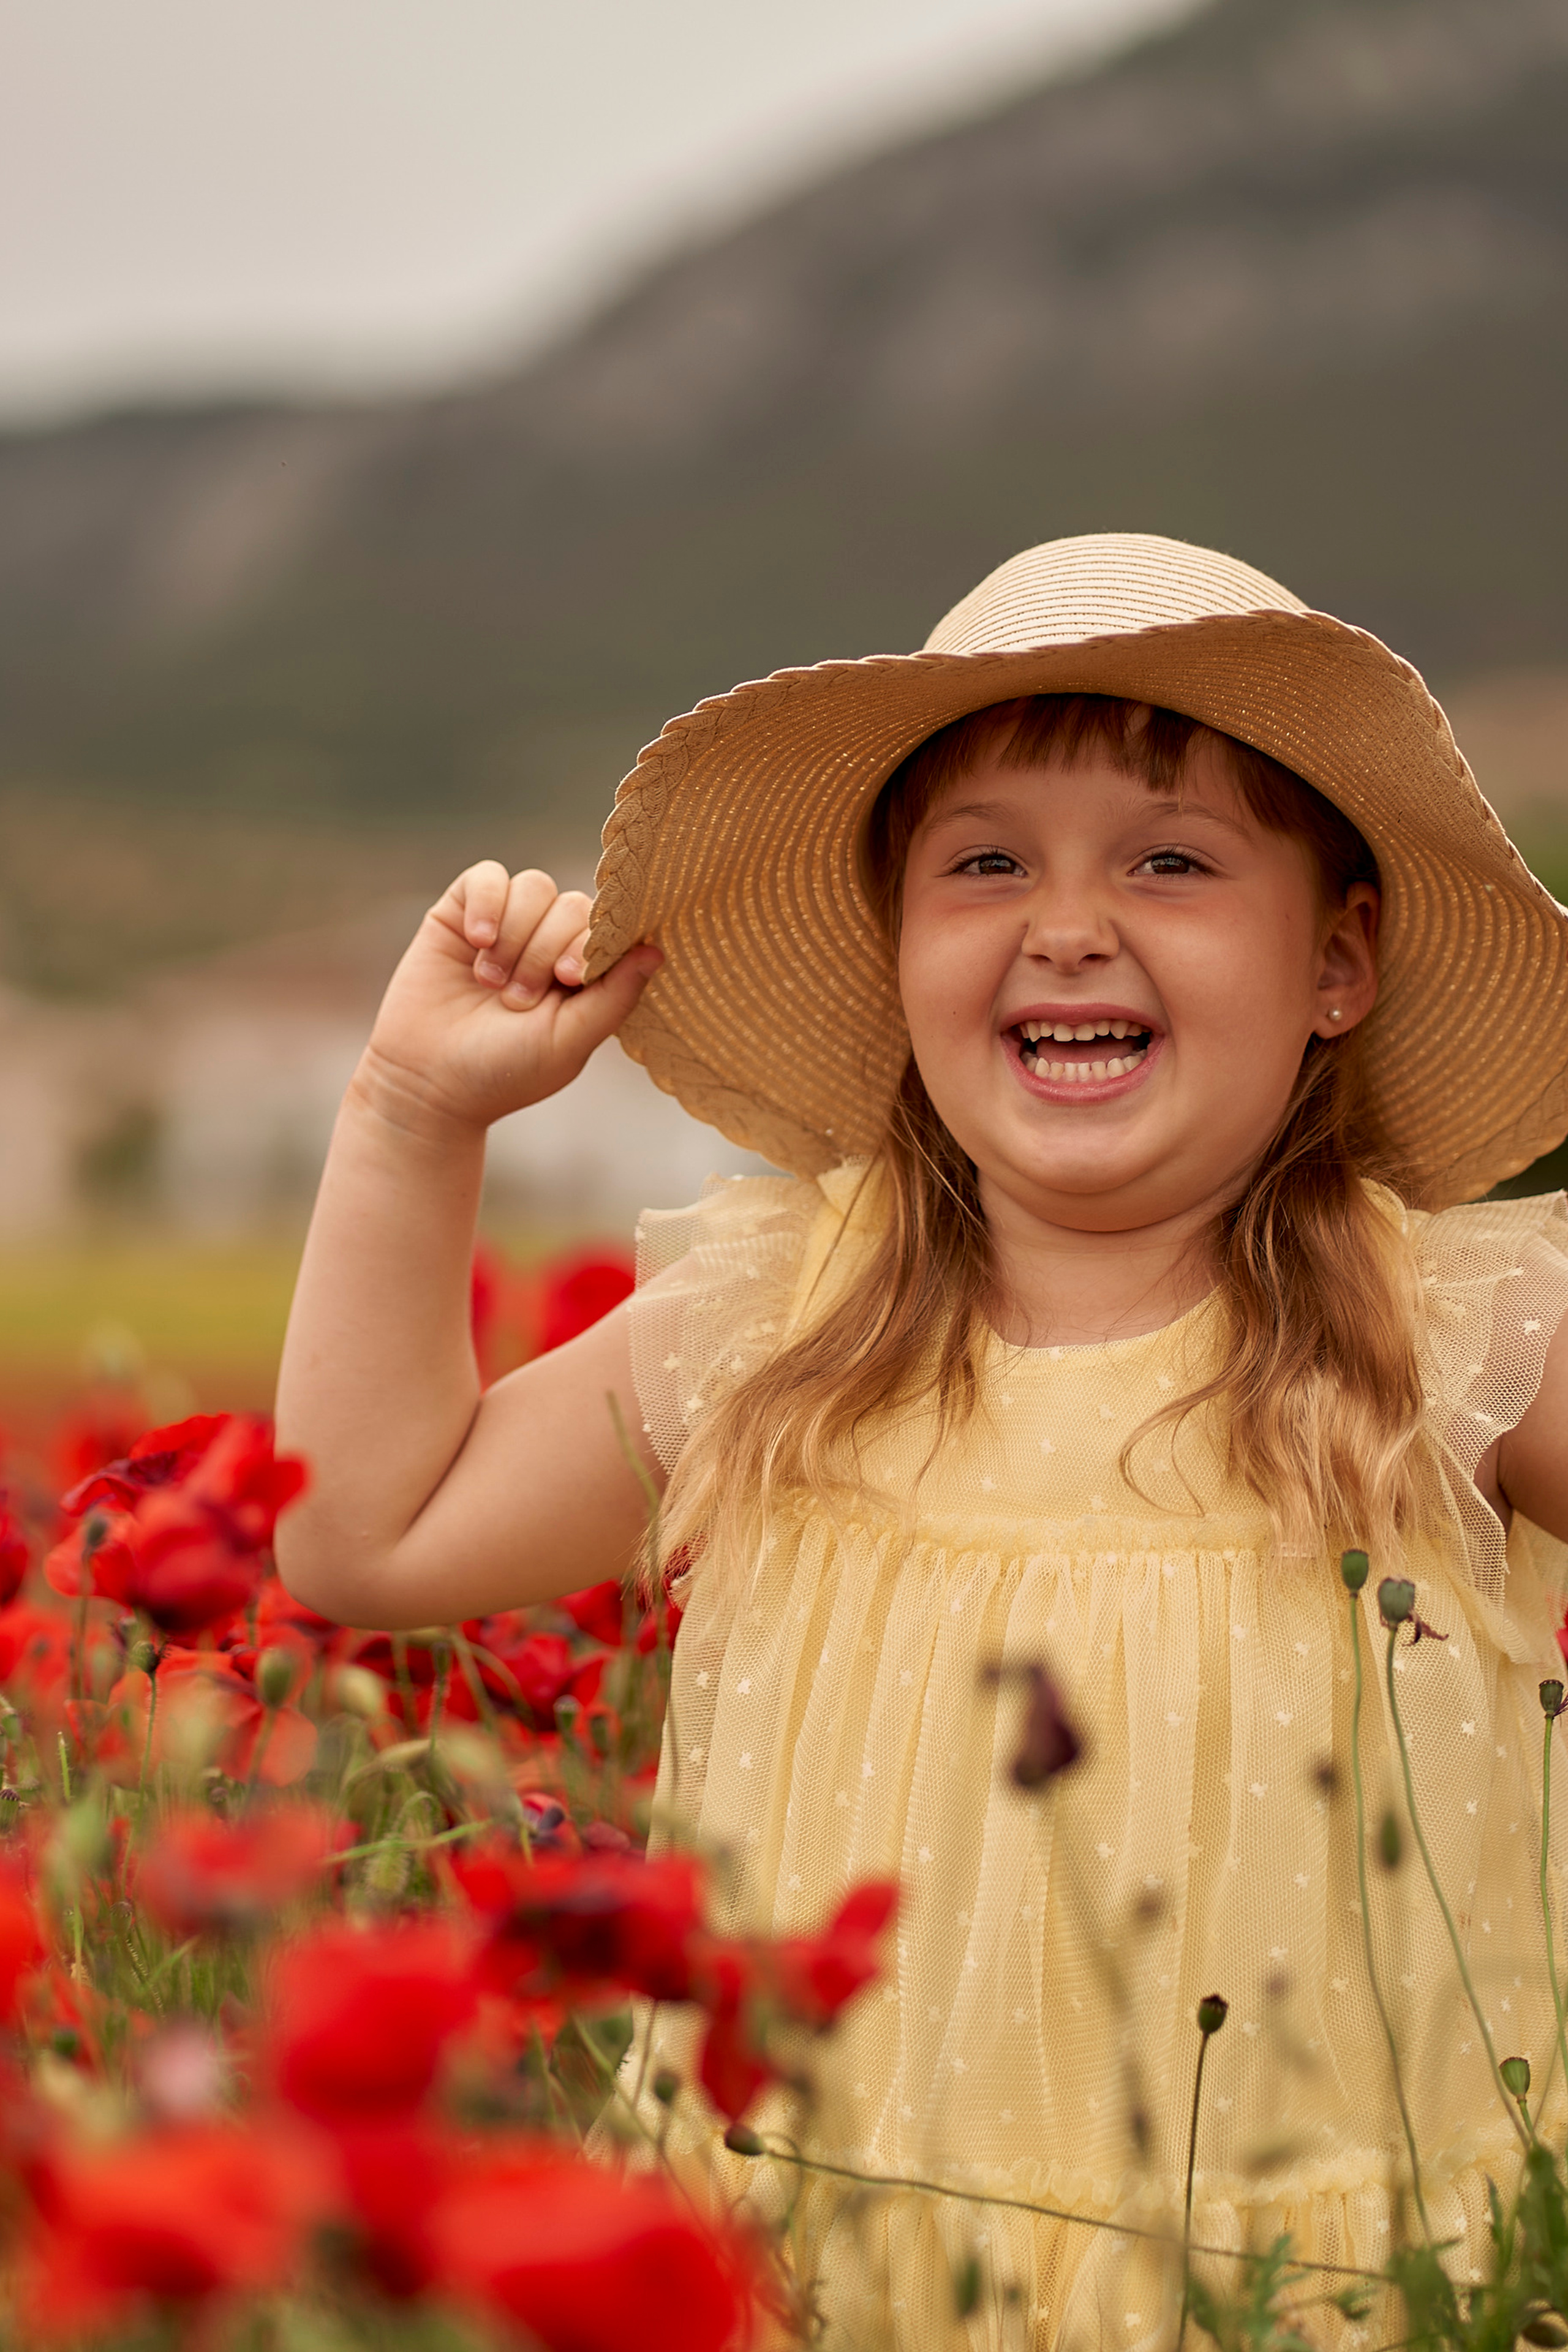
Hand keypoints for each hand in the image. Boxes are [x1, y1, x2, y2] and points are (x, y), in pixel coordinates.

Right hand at [360, 863, 660, 1131]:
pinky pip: (487, 876)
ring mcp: (506, 924)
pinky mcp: (462, 912)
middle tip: (517, 999)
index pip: (607, 929)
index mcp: (583, 974)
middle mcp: (549, 942)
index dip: (592, 943)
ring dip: (515, 936)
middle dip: (546, 950)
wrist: (427, 1082)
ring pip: (534, 886)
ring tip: (490, 982)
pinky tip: (475, 941)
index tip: (569, 979)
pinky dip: (487, 903)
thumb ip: (614, 997)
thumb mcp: (568, 1041)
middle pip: (572, 904)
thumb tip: (656, 951)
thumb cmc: (503, 1071)